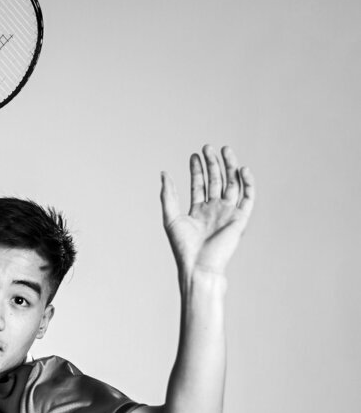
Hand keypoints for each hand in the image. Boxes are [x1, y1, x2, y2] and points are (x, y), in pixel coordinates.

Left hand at [160, 145, 254, 279]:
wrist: (199, 266)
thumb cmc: (184, 247)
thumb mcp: (171, 218)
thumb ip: (168, 195)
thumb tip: (163, 173)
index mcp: (198, 211)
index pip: (199, 185)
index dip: (197, 170)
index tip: (194, 155)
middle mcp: (215, 210)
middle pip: (216, 181)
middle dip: (213, 164)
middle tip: (208, 147)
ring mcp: (228, 213)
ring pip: (232, 185)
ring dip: (229, 167)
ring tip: (224, 150)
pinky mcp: (240, 219)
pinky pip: (248, 198)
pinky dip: (248, 183)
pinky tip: (242, 169)